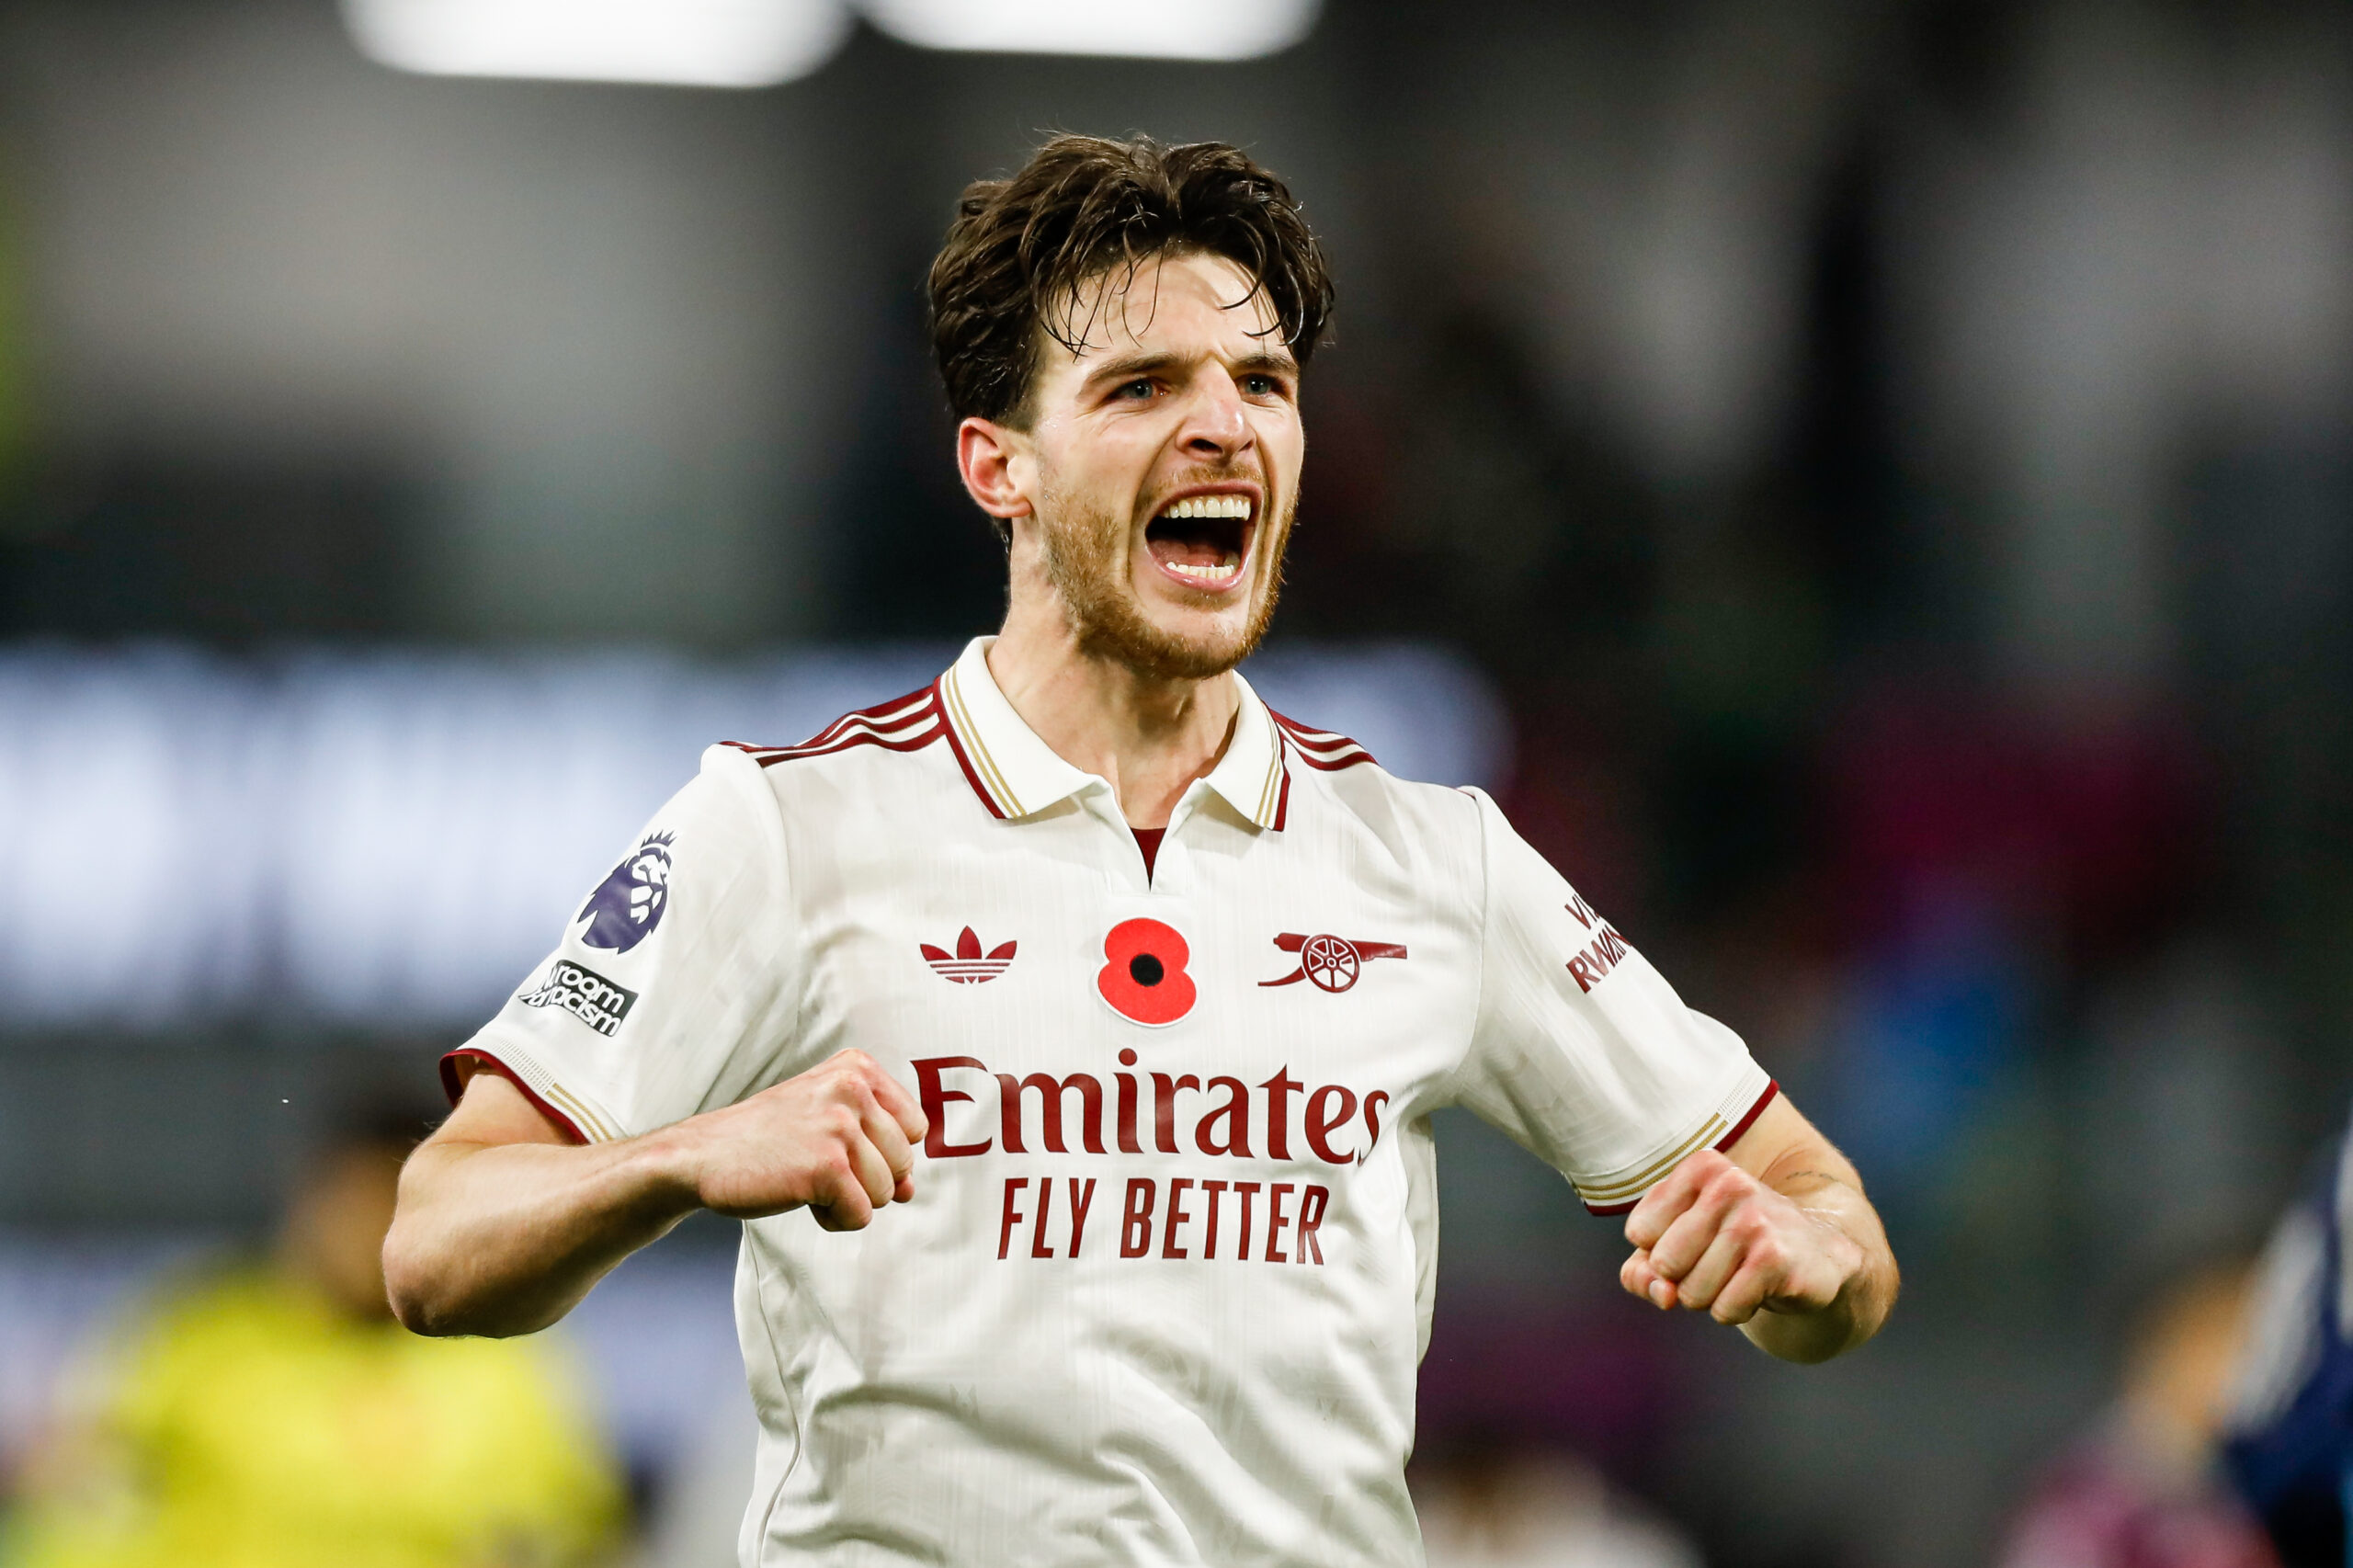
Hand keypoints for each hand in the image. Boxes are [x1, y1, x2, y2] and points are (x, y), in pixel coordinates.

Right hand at [673, 1051, 928, 1229]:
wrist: (701, 1156)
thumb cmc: (766, 1140)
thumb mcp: (827, 1121)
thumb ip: (877, 1147)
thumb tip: (910, 1190)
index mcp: (857, 1068)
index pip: (915, 1127)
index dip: (883, 1152)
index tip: (839, 1148)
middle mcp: (853, 1088)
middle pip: (904, 1162)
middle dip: (866, 1179)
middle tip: (815, 1165)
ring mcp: (840, 1126)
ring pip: (886, 1192)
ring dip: (847, 1200)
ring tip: (804, 1178)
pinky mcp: (827, 1167)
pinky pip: (861, 1215)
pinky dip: (833, 1219)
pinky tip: (800, 1196)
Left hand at [1619, 1148, 1862, 1325]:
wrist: (1818, 1257)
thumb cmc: (1733, 1248)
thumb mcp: (1679, 1248)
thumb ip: (1642, 1271)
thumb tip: (1661, 1293)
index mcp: (1701, 1168)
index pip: (1640, 1231)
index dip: (1659, 1251)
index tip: (1698, 1241)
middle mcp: (1729, 1184)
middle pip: (1664, 1264)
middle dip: (1685, 1279)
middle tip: (1723, 1263)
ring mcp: (1755, 1220)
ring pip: (1692, 1292)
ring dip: (1712, 1298)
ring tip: (1742, 1274)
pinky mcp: (1776, 1259)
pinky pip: (1724, 1309)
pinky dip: (1735, 1311)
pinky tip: (1761, 1289)